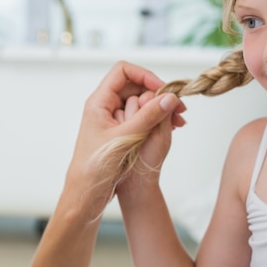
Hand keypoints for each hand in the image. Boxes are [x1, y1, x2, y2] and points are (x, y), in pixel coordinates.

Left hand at [63, 61, 184, 217]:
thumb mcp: (126, 139)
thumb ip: (148, 116)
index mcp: (99, 102)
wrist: (86, 195)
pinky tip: (173, 127)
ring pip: (142, 102)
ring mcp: (114, 120)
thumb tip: (170, 97)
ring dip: (161, 107)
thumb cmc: (97, 167)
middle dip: (158, 93)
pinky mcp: (122, 132)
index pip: (123, 71)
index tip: (162, 89)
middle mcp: (106, 107)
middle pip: (136, 86)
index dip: (145, 75)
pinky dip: (158, 119)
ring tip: (180, 120)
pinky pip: (143, 117)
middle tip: (179, 107)